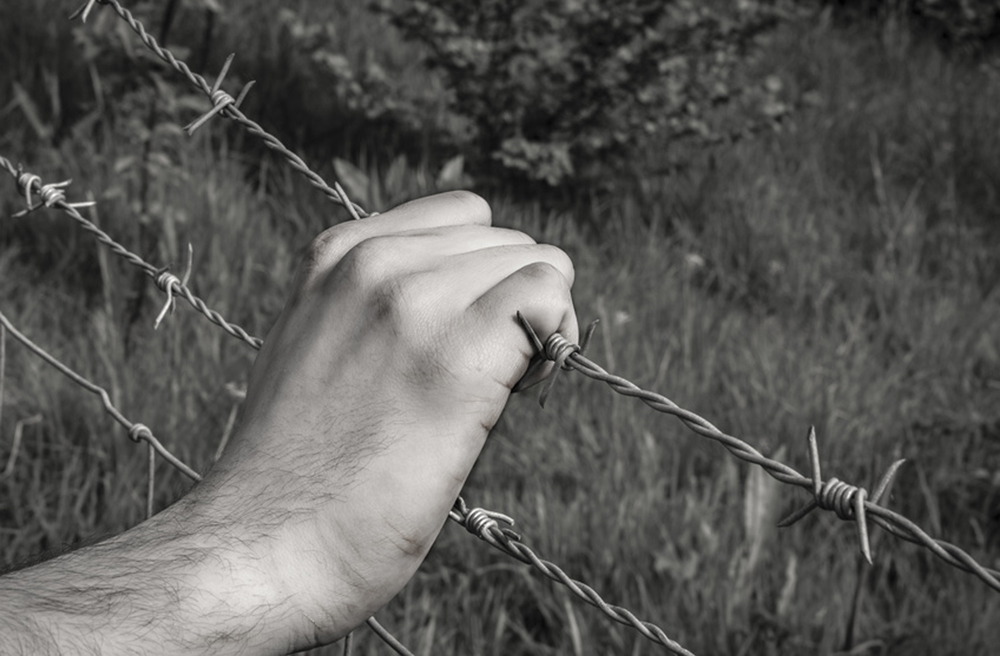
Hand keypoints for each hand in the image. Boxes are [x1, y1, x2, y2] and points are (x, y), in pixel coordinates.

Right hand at [189, 191, 577, 649]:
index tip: (471, 333)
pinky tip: (524, 391)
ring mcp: (414, 302)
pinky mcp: (456, 356)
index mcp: (341, 254)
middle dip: (515, 300)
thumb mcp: (320, 347)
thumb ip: (377, 307)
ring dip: (542, 322)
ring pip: (540, 263)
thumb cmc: (300, 469)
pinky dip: (556, 340)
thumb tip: (464, 303)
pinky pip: (548, 298)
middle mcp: (377, 261)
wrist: (262, 547)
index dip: (484, 274)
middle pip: (509, 242)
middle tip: (491, 375)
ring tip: (504, 389)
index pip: (464, 218)